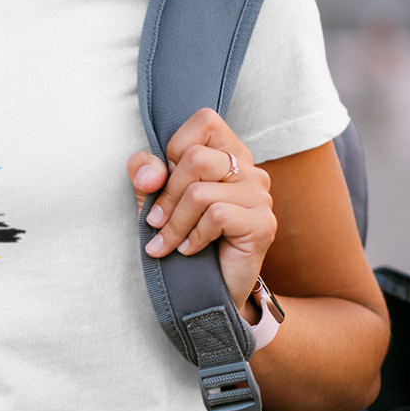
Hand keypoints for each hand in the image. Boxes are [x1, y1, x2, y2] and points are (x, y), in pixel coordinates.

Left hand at [127, 108, 275, 314]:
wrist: (210, 290)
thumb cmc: (184, 237)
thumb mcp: (156, 199)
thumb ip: (146, 174)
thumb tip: (150, 174)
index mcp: (228, 152)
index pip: (204, 120)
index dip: (175, 147)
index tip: (165, 180)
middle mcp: (249, 169)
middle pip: (196, 158)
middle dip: (166, 194)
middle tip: (155, 222)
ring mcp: (260, 195)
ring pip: (200, 192)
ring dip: (175, 224)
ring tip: (167, 242)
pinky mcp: (263, 223)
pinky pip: (217, 215)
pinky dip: (193, 237)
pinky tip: (189, 250)